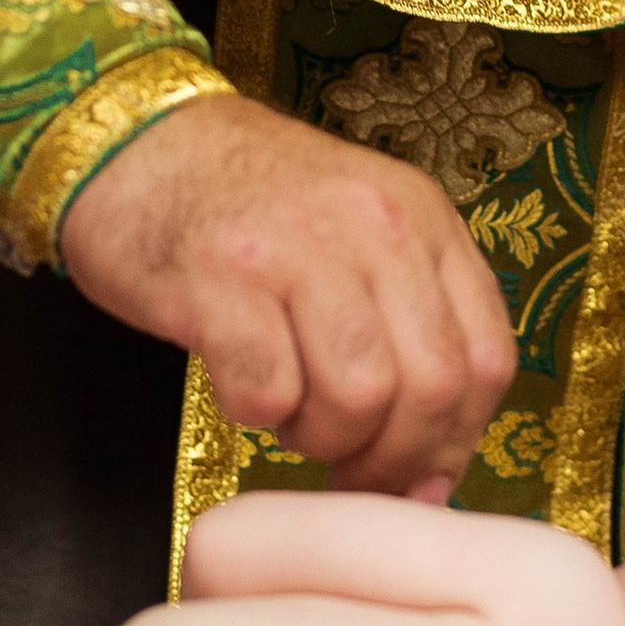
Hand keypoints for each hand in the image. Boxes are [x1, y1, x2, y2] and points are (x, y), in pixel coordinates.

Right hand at [60, 93, 519, 497]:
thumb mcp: (359, 240)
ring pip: (359, 397)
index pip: (487, 360)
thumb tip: (432, 481)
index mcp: (422, 219)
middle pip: (432, 388)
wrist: (137, 144)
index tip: (416, 478)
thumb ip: (409, 335)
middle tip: (344, 469)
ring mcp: (299, 246)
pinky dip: (255, 414)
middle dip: (390, 459)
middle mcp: (375, 225)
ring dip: (322, 438)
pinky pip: (268, 391)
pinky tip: (239, 382)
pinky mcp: (220, 276)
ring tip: (287, 409)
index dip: (456, 442)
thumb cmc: (247, 210)